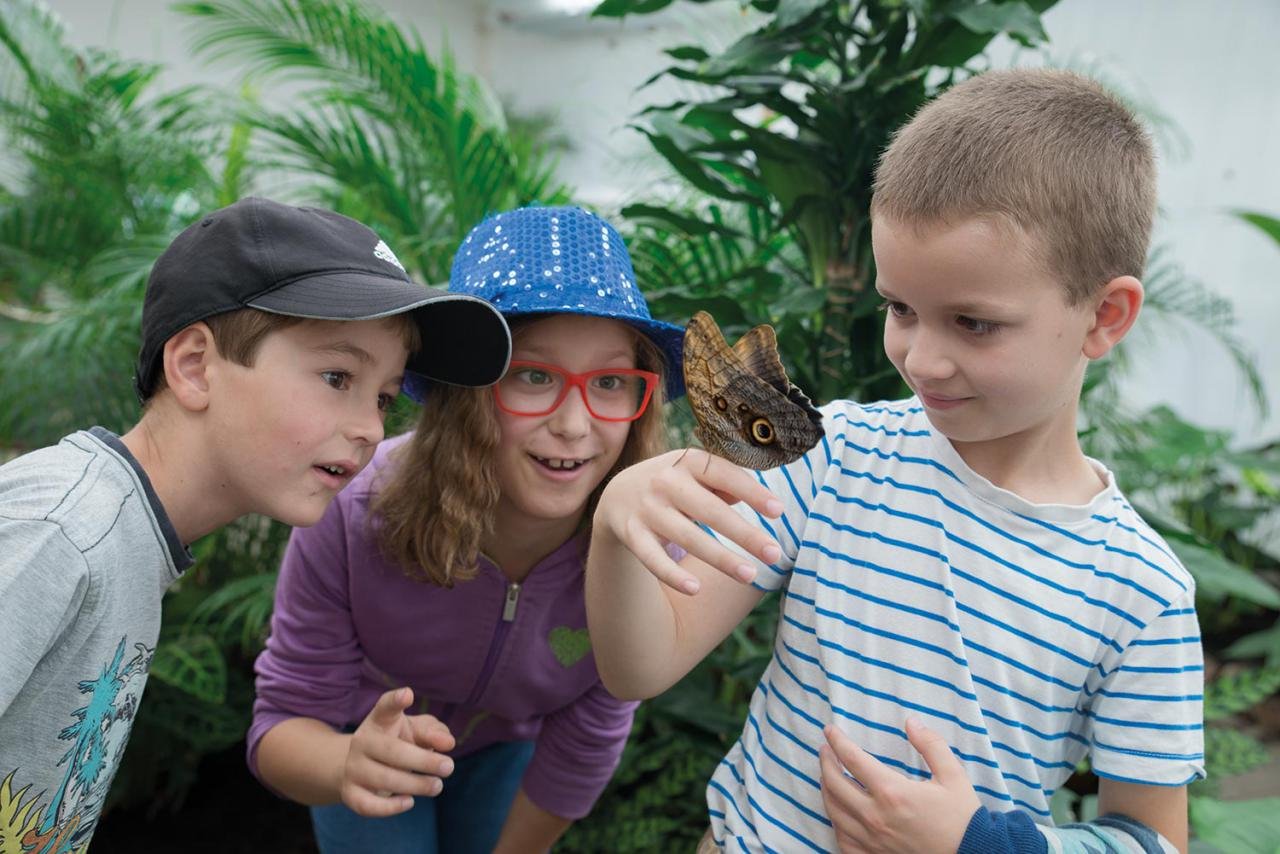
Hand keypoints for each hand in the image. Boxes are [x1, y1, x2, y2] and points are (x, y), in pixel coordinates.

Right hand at [340, 687, 455, 816]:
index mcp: (379, 720)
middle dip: (424, 760)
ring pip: (384, 779)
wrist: (362, 767)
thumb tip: (447, 743)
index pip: (385, 707)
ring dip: (415, 785)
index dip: (395, 700)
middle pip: (392, 750)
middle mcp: (362, 741)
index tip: (408, 695)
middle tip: (449, 767)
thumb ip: (435, 732)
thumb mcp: (417, 731)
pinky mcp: (350, 793)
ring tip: (437, 786)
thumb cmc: (398, 743)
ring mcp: (353, 767)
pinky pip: (368, 805)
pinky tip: (410, 802)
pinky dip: (390, 807)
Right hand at [593, 448, 782, 594]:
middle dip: (744, 534)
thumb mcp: (697, 474)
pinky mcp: (632, 533)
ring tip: (750, 575)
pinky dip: (672, 574)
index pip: (725, 475)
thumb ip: (726, 483)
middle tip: (774, 554)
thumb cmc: (677, 484)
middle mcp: (666, 481)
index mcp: (688, 462)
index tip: (778, 511)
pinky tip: (695, 588)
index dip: (752, 492)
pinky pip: (653, 558)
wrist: (618, 493)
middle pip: (711, 511)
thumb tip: (761, 498)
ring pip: (688, 537)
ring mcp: (648, 508)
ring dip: (720, 558)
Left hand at [819, 718, 980, 853]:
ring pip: (833, 812)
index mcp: (892, 792)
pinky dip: (835, 822)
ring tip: (828, 775)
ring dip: (826, 789)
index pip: (853, 759)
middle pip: (834, 784)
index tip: (830, 730)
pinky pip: (842, 839)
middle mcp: (876, 816)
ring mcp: (871, 839)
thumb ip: (931, 745)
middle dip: (825, 762)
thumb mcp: (953, 775)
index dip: (837, 741)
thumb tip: (911, 722)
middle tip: (825, 750)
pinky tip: (838, 812)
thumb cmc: (962, 817)